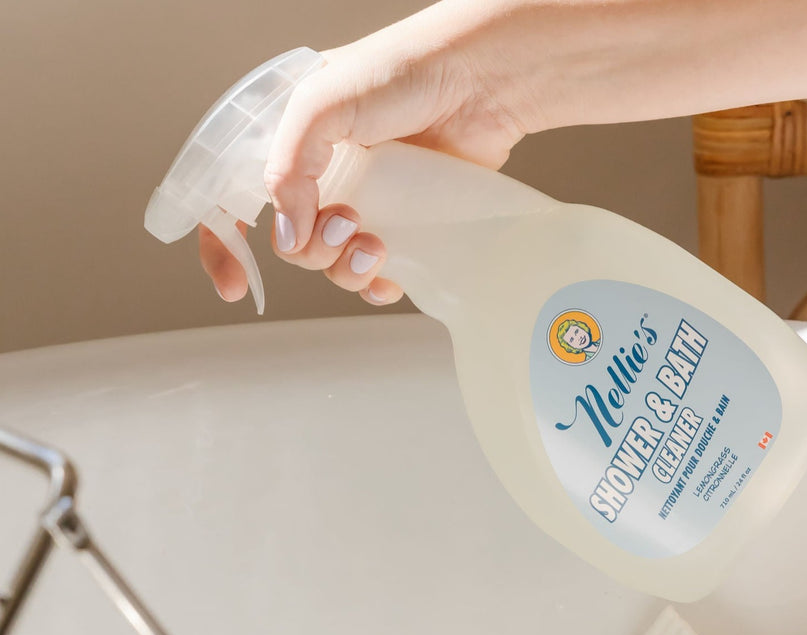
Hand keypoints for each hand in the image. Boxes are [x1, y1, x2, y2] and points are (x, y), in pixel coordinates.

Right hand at [200, 7, 532, 304]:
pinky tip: (390, 274)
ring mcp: (365, 205)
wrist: (478, 82)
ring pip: (334, 267)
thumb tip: (287, 236)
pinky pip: (377, 277)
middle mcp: (322, 178)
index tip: (235, 284)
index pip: (234, 201)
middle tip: (348, 221)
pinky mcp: (405, 225)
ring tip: (377, 244)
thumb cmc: (401, 73)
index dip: (224, 247)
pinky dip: (377, 285)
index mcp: (288, 145)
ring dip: (347, 270)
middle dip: (313, 249)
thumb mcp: (322, 104)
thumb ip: (290, 167)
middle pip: (293, 246)